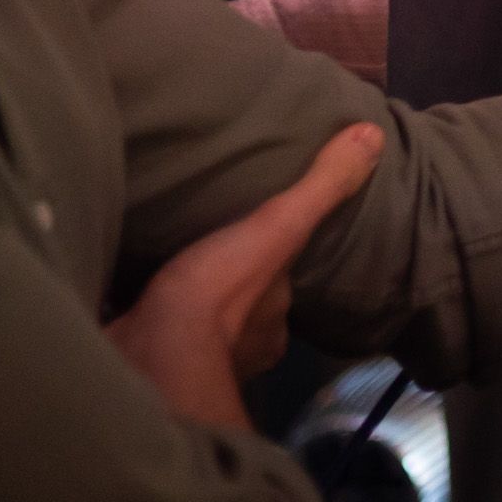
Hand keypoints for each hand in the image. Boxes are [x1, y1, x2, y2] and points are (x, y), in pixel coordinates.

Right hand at [103, 121, 383, 430]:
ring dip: (184, 301)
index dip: (273, 266)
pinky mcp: (142, 367)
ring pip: (194, 325)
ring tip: (167, 263)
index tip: (260, 240)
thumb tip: (374, 134)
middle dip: (225, 283)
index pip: (280, 290)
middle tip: (207, 247)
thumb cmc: (219, 292)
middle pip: (237, 309)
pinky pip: (148, 333)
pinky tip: (127, 293)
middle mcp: (240, 351)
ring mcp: (189, 363)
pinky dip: (143, 314)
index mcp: (274, 326)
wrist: (147, 357)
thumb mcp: (280, 228)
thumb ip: (321, 188)